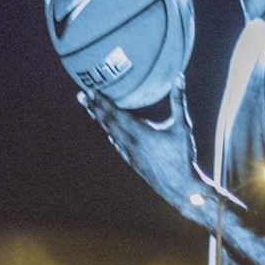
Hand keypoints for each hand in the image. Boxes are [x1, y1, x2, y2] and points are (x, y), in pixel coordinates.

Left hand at [80, 89, 205, 221]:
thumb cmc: (182, 156)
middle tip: (81, 95)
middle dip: (94, 107)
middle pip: (107, 122)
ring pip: (111, 133)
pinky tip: (109, 133)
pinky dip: (111, 135)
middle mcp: (130, 143)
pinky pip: (118, 145)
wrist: (180, 188)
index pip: (115, 114)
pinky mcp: (133, 162)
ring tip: (91, 109)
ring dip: (100, 120)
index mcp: (139, 133)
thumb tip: (179, 76)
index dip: (102, 101)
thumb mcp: (182, 126)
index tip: (91, 90)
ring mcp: (130, 154)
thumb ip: (179, 100)